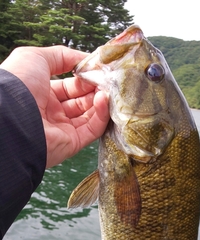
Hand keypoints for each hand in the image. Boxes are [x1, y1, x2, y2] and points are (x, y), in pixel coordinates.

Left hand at [1, 46, 109, 167]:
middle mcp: (51, 113)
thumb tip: (84, 60)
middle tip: (108, 79)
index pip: (70, 86)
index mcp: (41, 94)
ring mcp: (62, 129)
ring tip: (108, 89)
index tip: (98, 69)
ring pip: (89, 115)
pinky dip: (100, 116)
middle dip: (95, 89)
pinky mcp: (71, 143)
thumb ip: (61, 56)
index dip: (84, 78)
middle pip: (82, 101)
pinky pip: (91, 130)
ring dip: (101, 101)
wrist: (12, 118)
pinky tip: (103, 100)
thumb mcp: (36, 58)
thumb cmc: (18, 85)